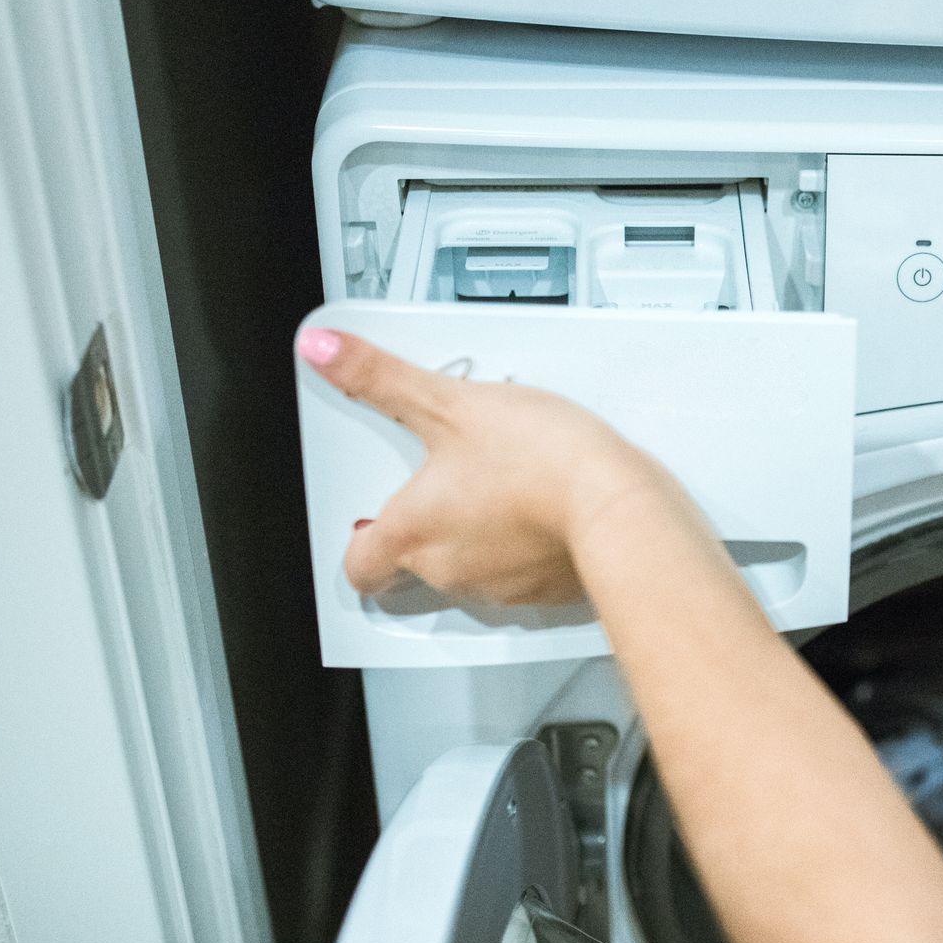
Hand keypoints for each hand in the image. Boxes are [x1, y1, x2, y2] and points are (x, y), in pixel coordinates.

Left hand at [296, 326, 714, 602]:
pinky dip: (531, 545)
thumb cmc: (539, 462)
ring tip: (508, 483)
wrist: (618, 505)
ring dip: (482, 534)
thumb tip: (323, 351)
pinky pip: (527, 574)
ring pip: (474, 567)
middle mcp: (449, 569)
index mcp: (413, 532)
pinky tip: (549, 508)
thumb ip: (381, 378)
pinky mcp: (549, 591)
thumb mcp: (449, 401)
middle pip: (417, 562)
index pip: (359, 566)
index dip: (359, 543)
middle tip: (453, 477)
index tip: (368, 519)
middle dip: (431, 523)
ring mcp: (501, 586)